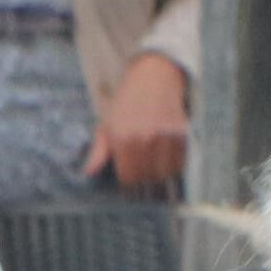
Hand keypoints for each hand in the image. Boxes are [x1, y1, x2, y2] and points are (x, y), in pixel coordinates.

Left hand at [82, 52, 191, 198]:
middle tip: (143, 190)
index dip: (129, 189)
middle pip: (146, 178)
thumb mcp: (107, 125)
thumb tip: (88, 173)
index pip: (128, 178)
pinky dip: (175, 169)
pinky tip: (168, 167)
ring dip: (160, 181)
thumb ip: (99, 151)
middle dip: (144, 187)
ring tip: (155, 181)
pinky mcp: (182, 132)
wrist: (154, 76)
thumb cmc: (127, 103)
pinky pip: (180, 162)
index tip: (130, 193)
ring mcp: (165, 136)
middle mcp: (144, 138)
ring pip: (165, 173)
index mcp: (123, 138)